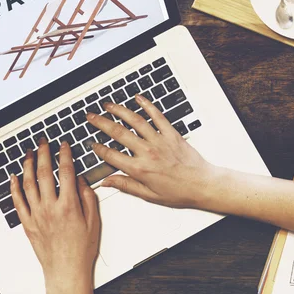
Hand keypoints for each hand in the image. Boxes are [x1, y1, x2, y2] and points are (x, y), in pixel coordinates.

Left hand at [10, 138, 99, 290]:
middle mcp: (50, 208)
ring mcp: (37, 215)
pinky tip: (14, 177)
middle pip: (44, 173)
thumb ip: (87, 198)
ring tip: (29, 153)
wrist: (66, 271)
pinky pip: (18, 202)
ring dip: (28, 165)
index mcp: (69, 205)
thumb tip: (81, 180)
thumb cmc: (81, 250)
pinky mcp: (28, 223)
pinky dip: (14, 187)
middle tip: (43, 142)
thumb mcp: (94, 221)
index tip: (64, 145)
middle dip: (44, 153)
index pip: (66, 172)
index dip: (65, 155)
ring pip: (28, 184)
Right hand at [86, 93, 221, 208]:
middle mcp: (147, 152)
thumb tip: (107, 182)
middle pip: (118, 133)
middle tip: (90, 117)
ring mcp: (159, 140)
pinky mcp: (171, 133)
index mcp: (140, 169)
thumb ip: (126, 185)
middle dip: (101, 123)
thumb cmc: (179, 191)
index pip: (111, 155)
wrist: (203, 184)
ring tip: (108, 105)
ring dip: (119, 110)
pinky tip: (138, 98)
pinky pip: (157, 115)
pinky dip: (147, 105)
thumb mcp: (149, 195)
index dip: (98, 149)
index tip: (91, 144)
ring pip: (135, 120)